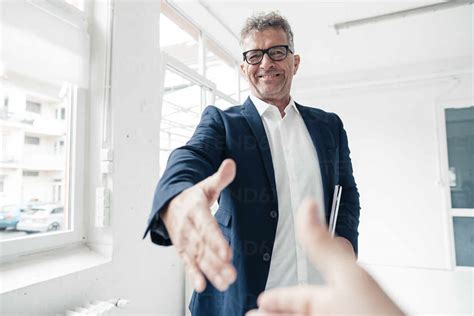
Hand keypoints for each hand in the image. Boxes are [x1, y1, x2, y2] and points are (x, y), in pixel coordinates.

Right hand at [161, 159, 236, 292]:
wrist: (167, 205)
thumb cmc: (192, 196)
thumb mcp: (205, 185)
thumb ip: (220, 177)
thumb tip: (232, 163)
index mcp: (194, 210)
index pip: (207, 227)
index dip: (216, 241)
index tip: (227, 253)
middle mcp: (188, 227)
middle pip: (203, 247)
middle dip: (217, 262)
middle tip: (231, 274)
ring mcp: (184, 240)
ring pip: (198, 258)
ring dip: (211, 272)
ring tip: (225, 283)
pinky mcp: (183, 250)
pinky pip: (188, 263)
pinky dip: (195, 275)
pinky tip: (203, 286)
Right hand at [247, 199, 403, 315]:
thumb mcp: (345, 277)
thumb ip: (321, 246)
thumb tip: (309, 205)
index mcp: (335, 298)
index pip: (301, 297)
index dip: (279, 298)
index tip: (264, 299)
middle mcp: (332, 314)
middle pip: (293, 315)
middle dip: (270, 315)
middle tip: (250, 315)